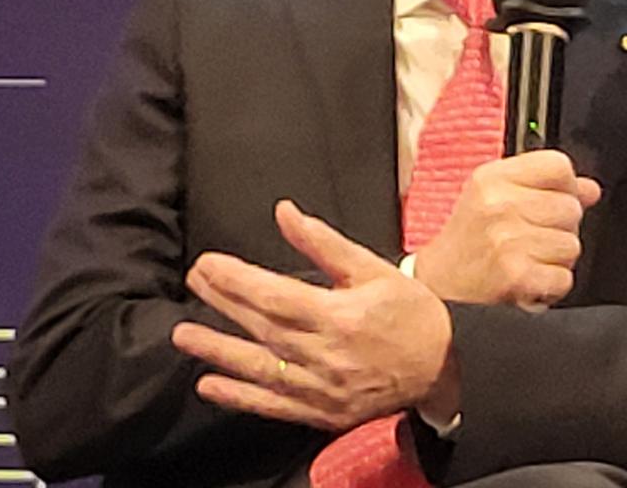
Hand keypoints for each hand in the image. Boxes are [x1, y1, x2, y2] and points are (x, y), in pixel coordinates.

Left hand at [171, 200, 458, 429]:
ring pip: (259, 368)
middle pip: (261, 327)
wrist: (442, 364)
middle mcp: (326, 355)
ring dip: (217, 351)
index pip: (273, 296)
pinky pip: (272, 405)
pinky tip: (210, 385)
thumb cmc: (410, 311)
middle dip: (222, 303)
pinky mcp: (322, 412)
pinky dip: (239, 397)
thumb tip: (286, 214)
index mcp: (340, 316)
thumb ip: (324, 243)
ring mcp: (322, 388)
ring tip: (183, 336)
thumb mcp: (372, 267)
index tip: (208, 264)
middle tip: (194, 282)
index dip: (235, 280)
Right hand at [412, 149, 601, 308]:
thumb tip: (590, 189)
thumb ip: (543, 187)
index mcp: (492, 178)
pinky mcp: (516, 275)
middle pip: (571, 208)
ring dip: (557, 259)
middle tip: (532, 238)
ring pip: (572, 244)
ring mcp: (507, 240)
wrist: (438, 286)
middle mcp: (498, 205)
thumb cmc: (468, 241)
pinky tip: (530, 280)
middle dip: (561, 227)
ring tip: (529, 259)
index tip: (553, 201)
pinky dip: (552, 285)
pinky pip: (564, 277)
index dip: (566, 187)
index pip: (559, 166)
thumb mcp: (494, 197)